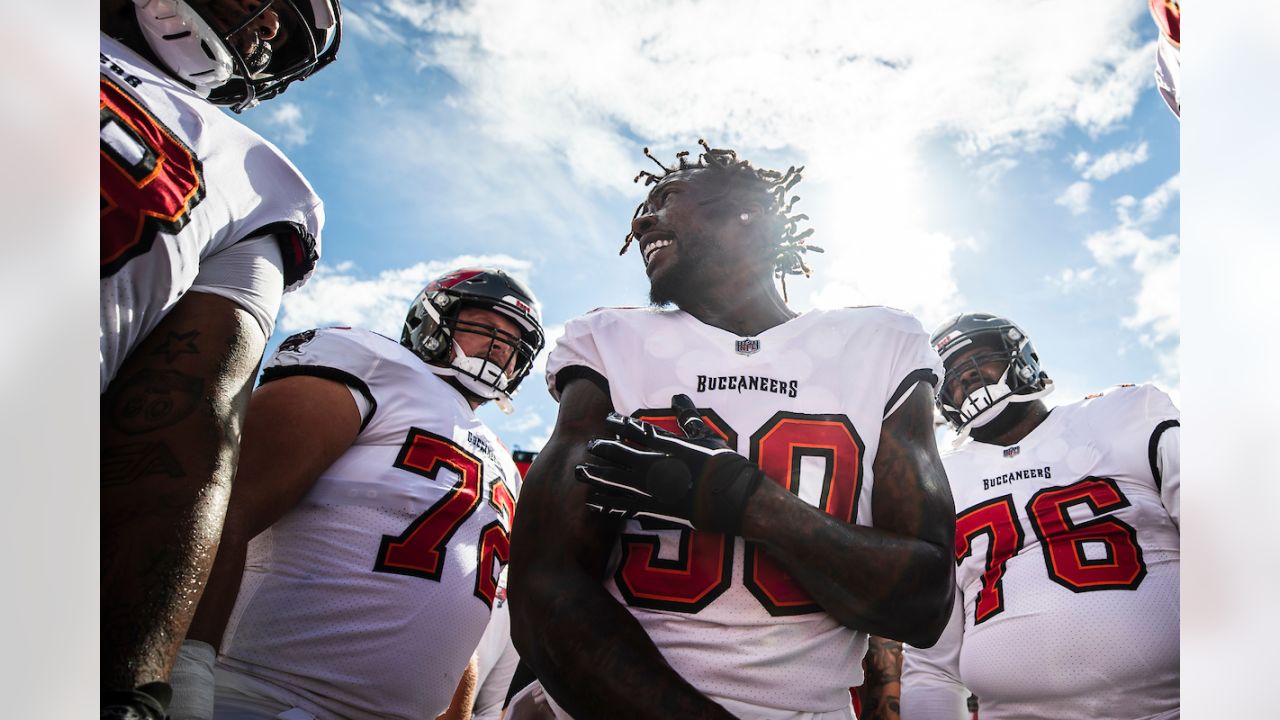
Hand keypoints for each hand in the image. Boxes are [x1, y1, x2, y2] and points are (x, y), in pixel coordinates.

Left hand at [575, 394, 762, 533]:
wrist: (734, 499)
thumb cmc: (724, 466)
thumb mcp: (708, 437)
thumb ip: (689, 418)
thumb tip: (679, 397)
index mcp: (668, 446)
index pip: (638, 431)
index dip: (620, 424)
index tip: (607, 419)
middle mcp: (656, 466)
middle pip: (620, 455)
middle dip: (603, 449)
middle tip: (590, 446)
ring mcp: (653, 489)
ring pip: (616, 480)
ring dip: (597, 475)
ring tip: (580, 472)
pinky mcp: (655, 510)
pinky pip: (624, 506)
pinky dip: (607, 504)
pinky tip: (593, 503)